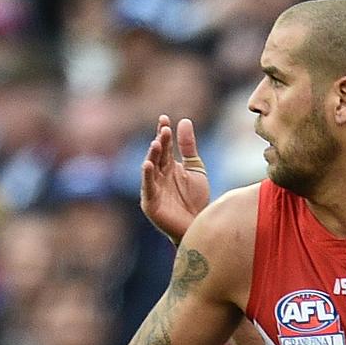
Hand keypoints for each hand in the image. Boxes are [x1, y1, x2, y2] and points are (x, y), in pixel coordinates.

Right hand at [141, 114, 211, 243]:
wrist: (198, 226)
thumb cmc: (195, 199)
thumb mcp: (195, 169)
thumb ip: (189, 147)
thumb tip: (184, 120)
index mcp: (168, 166)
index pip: (164, 146)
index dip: (163, 133)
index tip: (164, 118)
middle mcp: (158, 175)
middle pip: (158, 155)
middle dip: (160, 142)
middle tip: (164, 129)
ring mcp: (153, 188)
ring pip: (151, 169)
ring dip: (152, 156)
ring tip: (156, 143)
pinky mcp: (150, 203)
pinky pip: (148, 187)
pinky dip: (147, 176)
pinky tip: (148, 165)